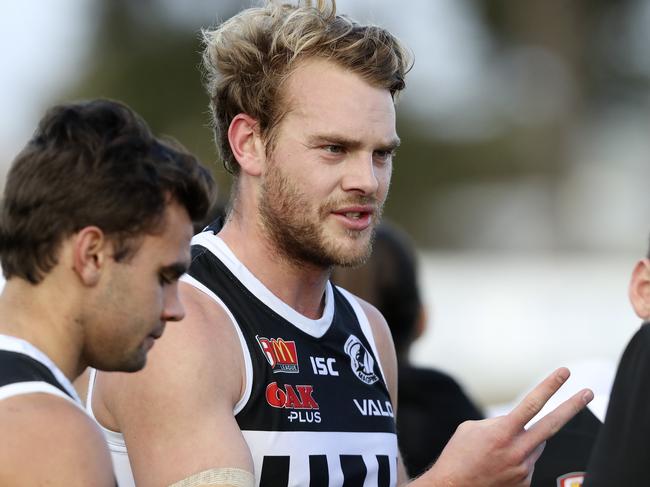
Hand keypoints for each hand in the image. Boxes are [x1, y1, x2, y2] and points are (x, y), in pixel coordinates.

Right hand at [413, 367, 592, 486]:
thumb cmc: (457, 456)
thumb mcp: (471, 429)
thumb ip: (498, 422)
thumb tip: (516, 423)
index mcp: (502, 432)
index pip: (532, 404)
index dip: (549, 386)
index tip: (564, 373)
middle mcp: (517, 451)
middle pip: (552, 425)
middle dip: (572, 407)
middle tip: (588, 393)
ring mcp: (523, 469)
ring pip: (536, 445)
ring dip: (525, 440)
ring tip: (498, 450)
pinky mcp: (524, 483)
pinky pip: (528, 462)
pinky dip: (517, 458)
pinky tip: (498, 464)